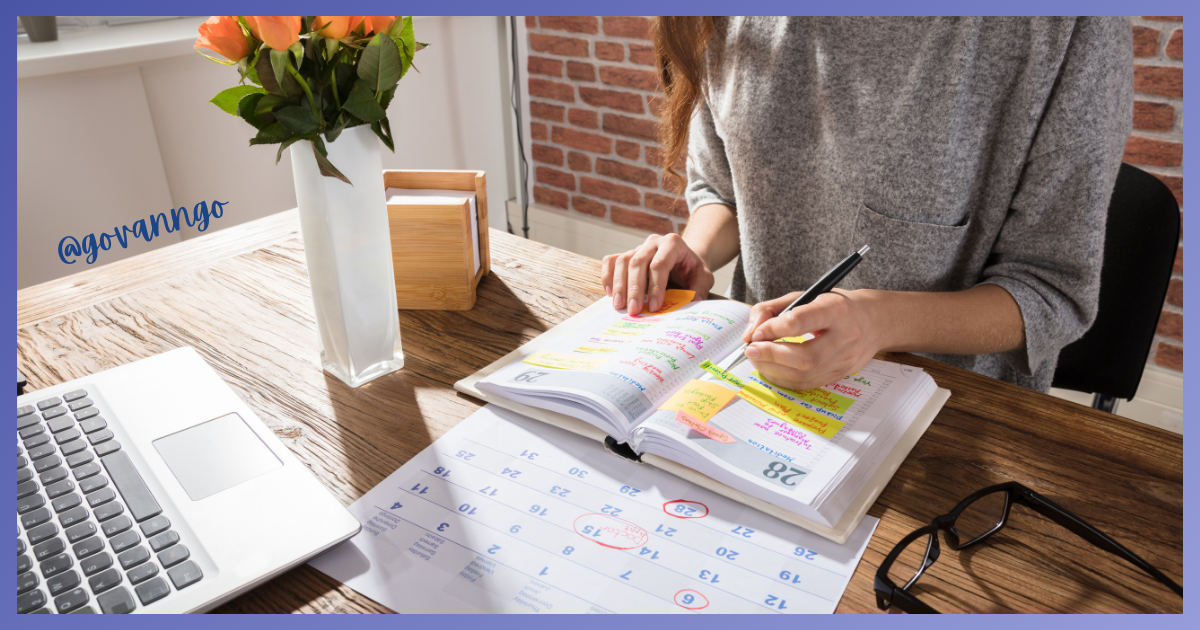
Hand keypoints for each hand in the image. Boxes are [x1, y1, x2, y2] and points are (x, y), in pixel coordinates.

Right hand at [600, 233, 714, 315]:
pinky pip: (611, 261)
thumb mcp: (704, 277)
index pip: (659, 264)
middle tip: (633, 310)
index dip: (655, 286)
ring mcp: (638, 247)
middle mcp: (653, 242)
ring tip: (619, 305)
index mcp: (673, 244)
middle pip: (637, 262)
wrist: (684, 260)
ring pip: (622, 261)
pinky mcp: (627, 255)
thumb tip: (693, 302)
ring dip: (619, 285)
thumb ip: (700, 288)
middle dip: (634, 288)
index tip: (654, 307)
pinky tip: (610, 293)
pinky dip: (607, 276)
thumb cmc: (692, 269)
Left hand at [742, 289, 885, 390]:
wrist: (874, 321)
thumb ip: (772, 309)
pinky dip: (783, 379)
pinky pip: (807, 384)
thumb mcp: (805, 295)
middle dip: (771, 355)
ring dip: (773, 370)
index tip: (756, 333)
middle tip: (751, 350)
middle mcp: (845, 336)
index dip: (773, 329)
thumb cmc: (834, 306)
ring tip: (757, 359)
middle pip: (804, 356)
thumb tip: (750, 333)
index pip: (800, 321)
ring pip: (804, 374)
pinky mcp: (841, 374)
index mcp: (836, 310)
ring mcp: (845, 360)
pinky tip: (771, 369)